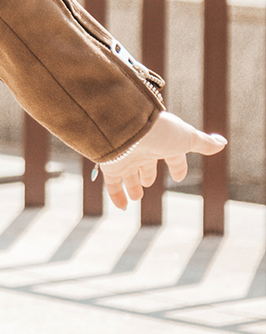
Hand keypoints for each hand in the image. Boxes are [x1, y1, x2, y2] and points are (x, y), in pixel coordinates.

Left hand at [98, 112, 226, 209]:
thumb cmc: (161, 131)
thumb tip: (222, 143)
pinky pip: (112, 185)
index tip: (178, 176)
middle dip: (147, 174)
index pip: (171, 156)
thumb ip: (203, 143)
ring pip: (128, 175)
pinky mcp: (110, 166)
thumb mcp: (187, 138)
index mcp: (163, 142)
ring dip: (132, 186)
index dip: (177, 166)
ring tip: (136, 196)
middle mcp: (143, 149)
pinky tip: (122, 207)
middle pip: (145, 164)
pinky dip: (117, 196)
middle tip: (148, 184)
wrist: (128, 126)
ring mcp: (125, 157)